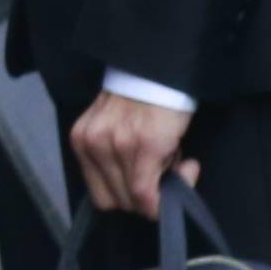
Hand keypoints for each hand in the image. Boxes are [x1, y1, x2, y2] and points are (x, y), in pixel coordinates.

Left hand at [69, 88, 191, 222]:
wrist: (163, 67)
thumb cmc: (143, 98)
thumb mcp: (115, 128)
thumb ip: (114, 159)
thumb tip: (138, 194)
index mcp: (82, 141)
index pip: (100, 195)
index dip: (129, 198)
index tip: (152, 183)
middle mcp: (92, 145)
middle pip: (115, 202)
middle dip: (144, 197)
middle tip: (166, 171)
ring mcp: (115, 146)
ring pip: (134, 201)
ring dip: (161, 189)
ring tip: (174, 160)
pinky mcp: (143, 146)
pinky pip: (149, 194)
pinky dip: (173, 189)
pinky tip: (188, 165)